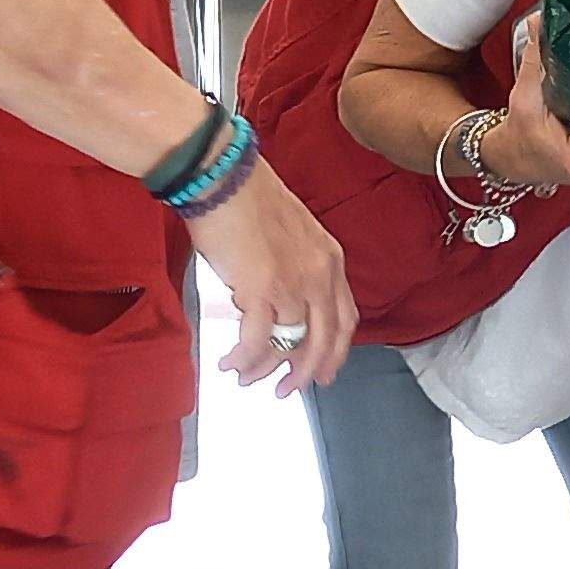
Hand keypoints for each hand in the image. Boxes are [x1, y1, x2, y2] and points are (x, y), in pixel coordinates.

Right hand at [186, 159, 355, 394]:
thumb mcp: (291, 234)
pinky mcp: (262, 290)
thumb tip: (274, 303)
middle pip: (323, 341)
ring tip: (245, 377)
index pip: (344, 318)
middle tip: (287, 390)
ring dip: (263, 368)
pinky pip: (256, 340)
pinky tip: (229, 363)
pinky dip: (242, 358)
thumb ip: (294, 269)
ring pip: (287, 345)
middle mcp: (319, 275)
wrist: (225, 178)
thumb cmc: (247, 199)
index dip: (335, 351)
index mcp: (330, 260)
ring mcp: (293, 284)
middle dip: (306, 373)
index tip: (324, 372)